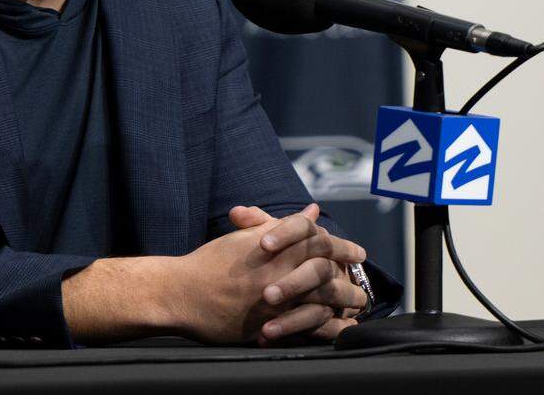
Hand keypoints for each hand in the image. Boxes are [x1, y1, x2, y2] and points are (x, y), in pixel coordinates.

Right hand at [171, 204, 348, 344]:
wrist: (180, 292)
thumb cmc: (211, 261)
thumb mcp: (246, 237)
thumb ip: (281, 225)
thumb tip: (310, 213)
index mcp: (274, 248)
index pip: (318, 241)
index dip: (342, 246)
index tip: (358, 252)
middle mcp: (277, 274)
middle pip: (326, 274)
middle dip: (349, 279)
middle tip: (363, 284)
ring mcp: (272, 302)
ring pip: (318, 303)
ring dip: (342, 306)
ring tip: (356, 309)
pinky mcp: (264, 326)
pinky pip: (302, 329)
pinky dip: (323, 329)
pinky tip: (337, 331)